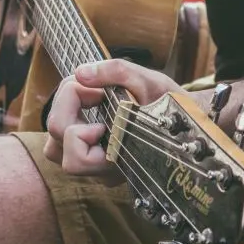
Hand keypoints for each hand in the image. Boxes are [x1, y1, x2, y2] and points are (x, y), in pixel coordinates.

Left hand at [44, 59, 184, 183]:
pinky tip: (91, 106)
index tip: (101, 96)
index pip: (75, 155)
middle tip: (94, 92)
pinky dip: (68, 121)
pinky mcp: (92, 159)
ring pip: (54, 150)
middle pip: (55, 149)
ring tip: (90, 99)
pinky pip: (62, 144)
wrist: (189, 125)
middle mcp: (104, 171)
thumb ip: (116, 72)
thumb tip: (80, 74)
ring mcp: (96, 167)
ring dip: (64, 117)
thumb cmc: (172, 105)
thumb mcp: (151, 81)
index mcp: (119, 158)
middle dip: (66, 109)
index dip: (81, 123)